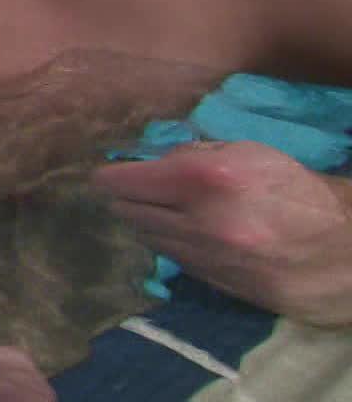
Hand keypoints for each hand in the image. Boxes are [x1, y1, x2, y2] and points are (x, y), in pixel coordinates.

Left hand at [92, 140, 351, 324]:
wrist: (342, 251)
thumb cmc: (294, 189)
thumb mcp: (247, 152)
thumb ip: (193, 153)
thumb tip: (150, 162)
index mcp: (204, 178)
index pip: (125, 181)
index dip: (109, 175)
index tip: (105, 172)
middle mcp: (198, 221)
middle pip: (128, 211)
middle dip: (123, 198)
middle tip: (126, 189)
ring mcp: (204, 257)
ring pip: (146, 237)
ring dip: (144, 221)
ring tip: (155, 209)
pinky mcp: (212, 283)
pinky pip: (171, 258)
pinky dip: (168, 243)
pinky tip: (180, 231)